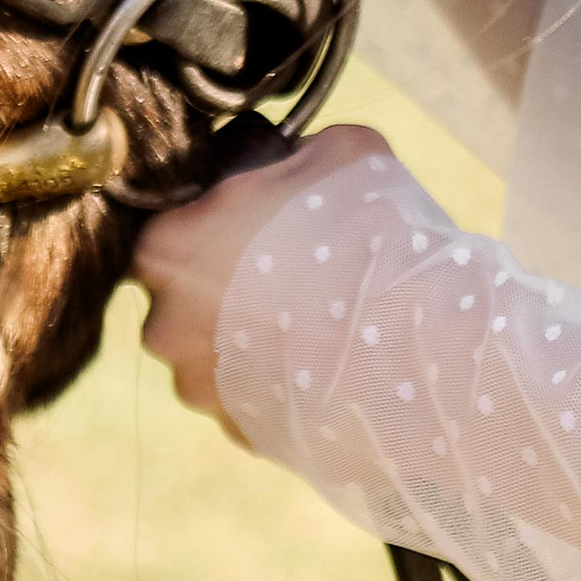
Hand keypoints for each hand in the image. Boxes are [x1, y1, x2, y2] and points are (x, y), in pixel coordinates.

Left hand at [132, 122, 393, 440]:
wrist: (417, 345)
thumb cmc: (365, 232)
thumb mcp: (333, 148)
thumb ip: (286, 154)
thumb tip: (287, 159)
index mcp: (166, 244)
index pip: (174, 219)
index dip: (224, 211)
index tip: (268, 213)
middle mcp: (163, 322)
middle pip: (188, 287)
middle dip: (235, 276)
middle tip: (298, 263)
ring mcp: (198, 387)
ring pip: (216, 346)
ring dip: (256, 332)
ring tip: (323, 316)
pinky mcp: (237, 432)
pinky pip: (247, 393)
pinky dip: (277, 377)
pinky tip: (328, 359)